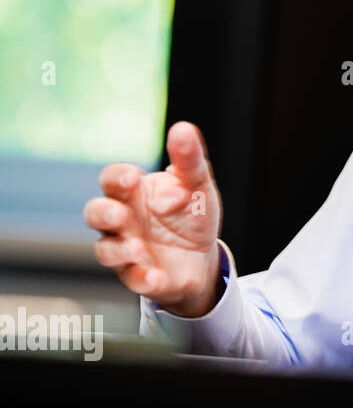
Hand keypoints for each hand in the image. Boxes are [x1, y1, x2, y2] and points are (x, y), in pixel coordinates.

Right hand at [83, 121, 223, 317]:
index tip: (132, 179)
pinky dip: (142, 278)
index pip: (112, 180)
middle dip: (104, 213)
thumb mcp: (196, 185)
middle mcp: (123, 221)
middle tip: (120, 215)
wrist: (203, 256)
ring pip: (106, 250)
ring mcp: (126, 250)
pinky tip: (155, 276)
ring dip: (120, 249)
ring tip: (139, 249)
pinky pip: (132, 279)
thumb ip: (188, 160)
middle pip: (95, 214)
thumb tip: (183, 128)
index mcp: (134, 194)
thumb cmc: (190, 215)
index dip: (117, 178)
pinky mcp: (139, 276)